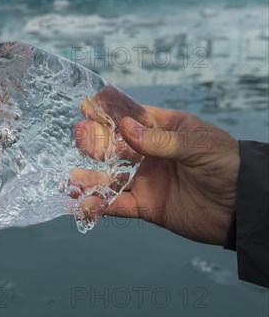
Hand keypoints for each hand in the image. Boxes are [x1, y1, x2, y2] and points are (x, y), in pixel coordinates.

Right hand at [74, 94, 239, 244]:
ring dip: (91, 179)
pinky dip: (100, 206)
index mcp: (167, 131)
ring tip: (71, 181)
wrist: (245, 209)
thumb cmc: (229, 166)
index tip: (87, 106)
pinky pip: (119, 205)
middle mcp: (152, 154)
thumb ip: (161, 141)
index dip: (110, 112)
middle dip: (96, 144)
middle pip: (116, 147)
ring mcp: (147, 181)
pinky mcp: (147, 206)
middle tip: (80, 140)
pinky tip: (83, 205)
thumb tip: (125, 128)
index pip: (134, 117)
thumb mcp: (199, 146)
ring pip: (112, 178)